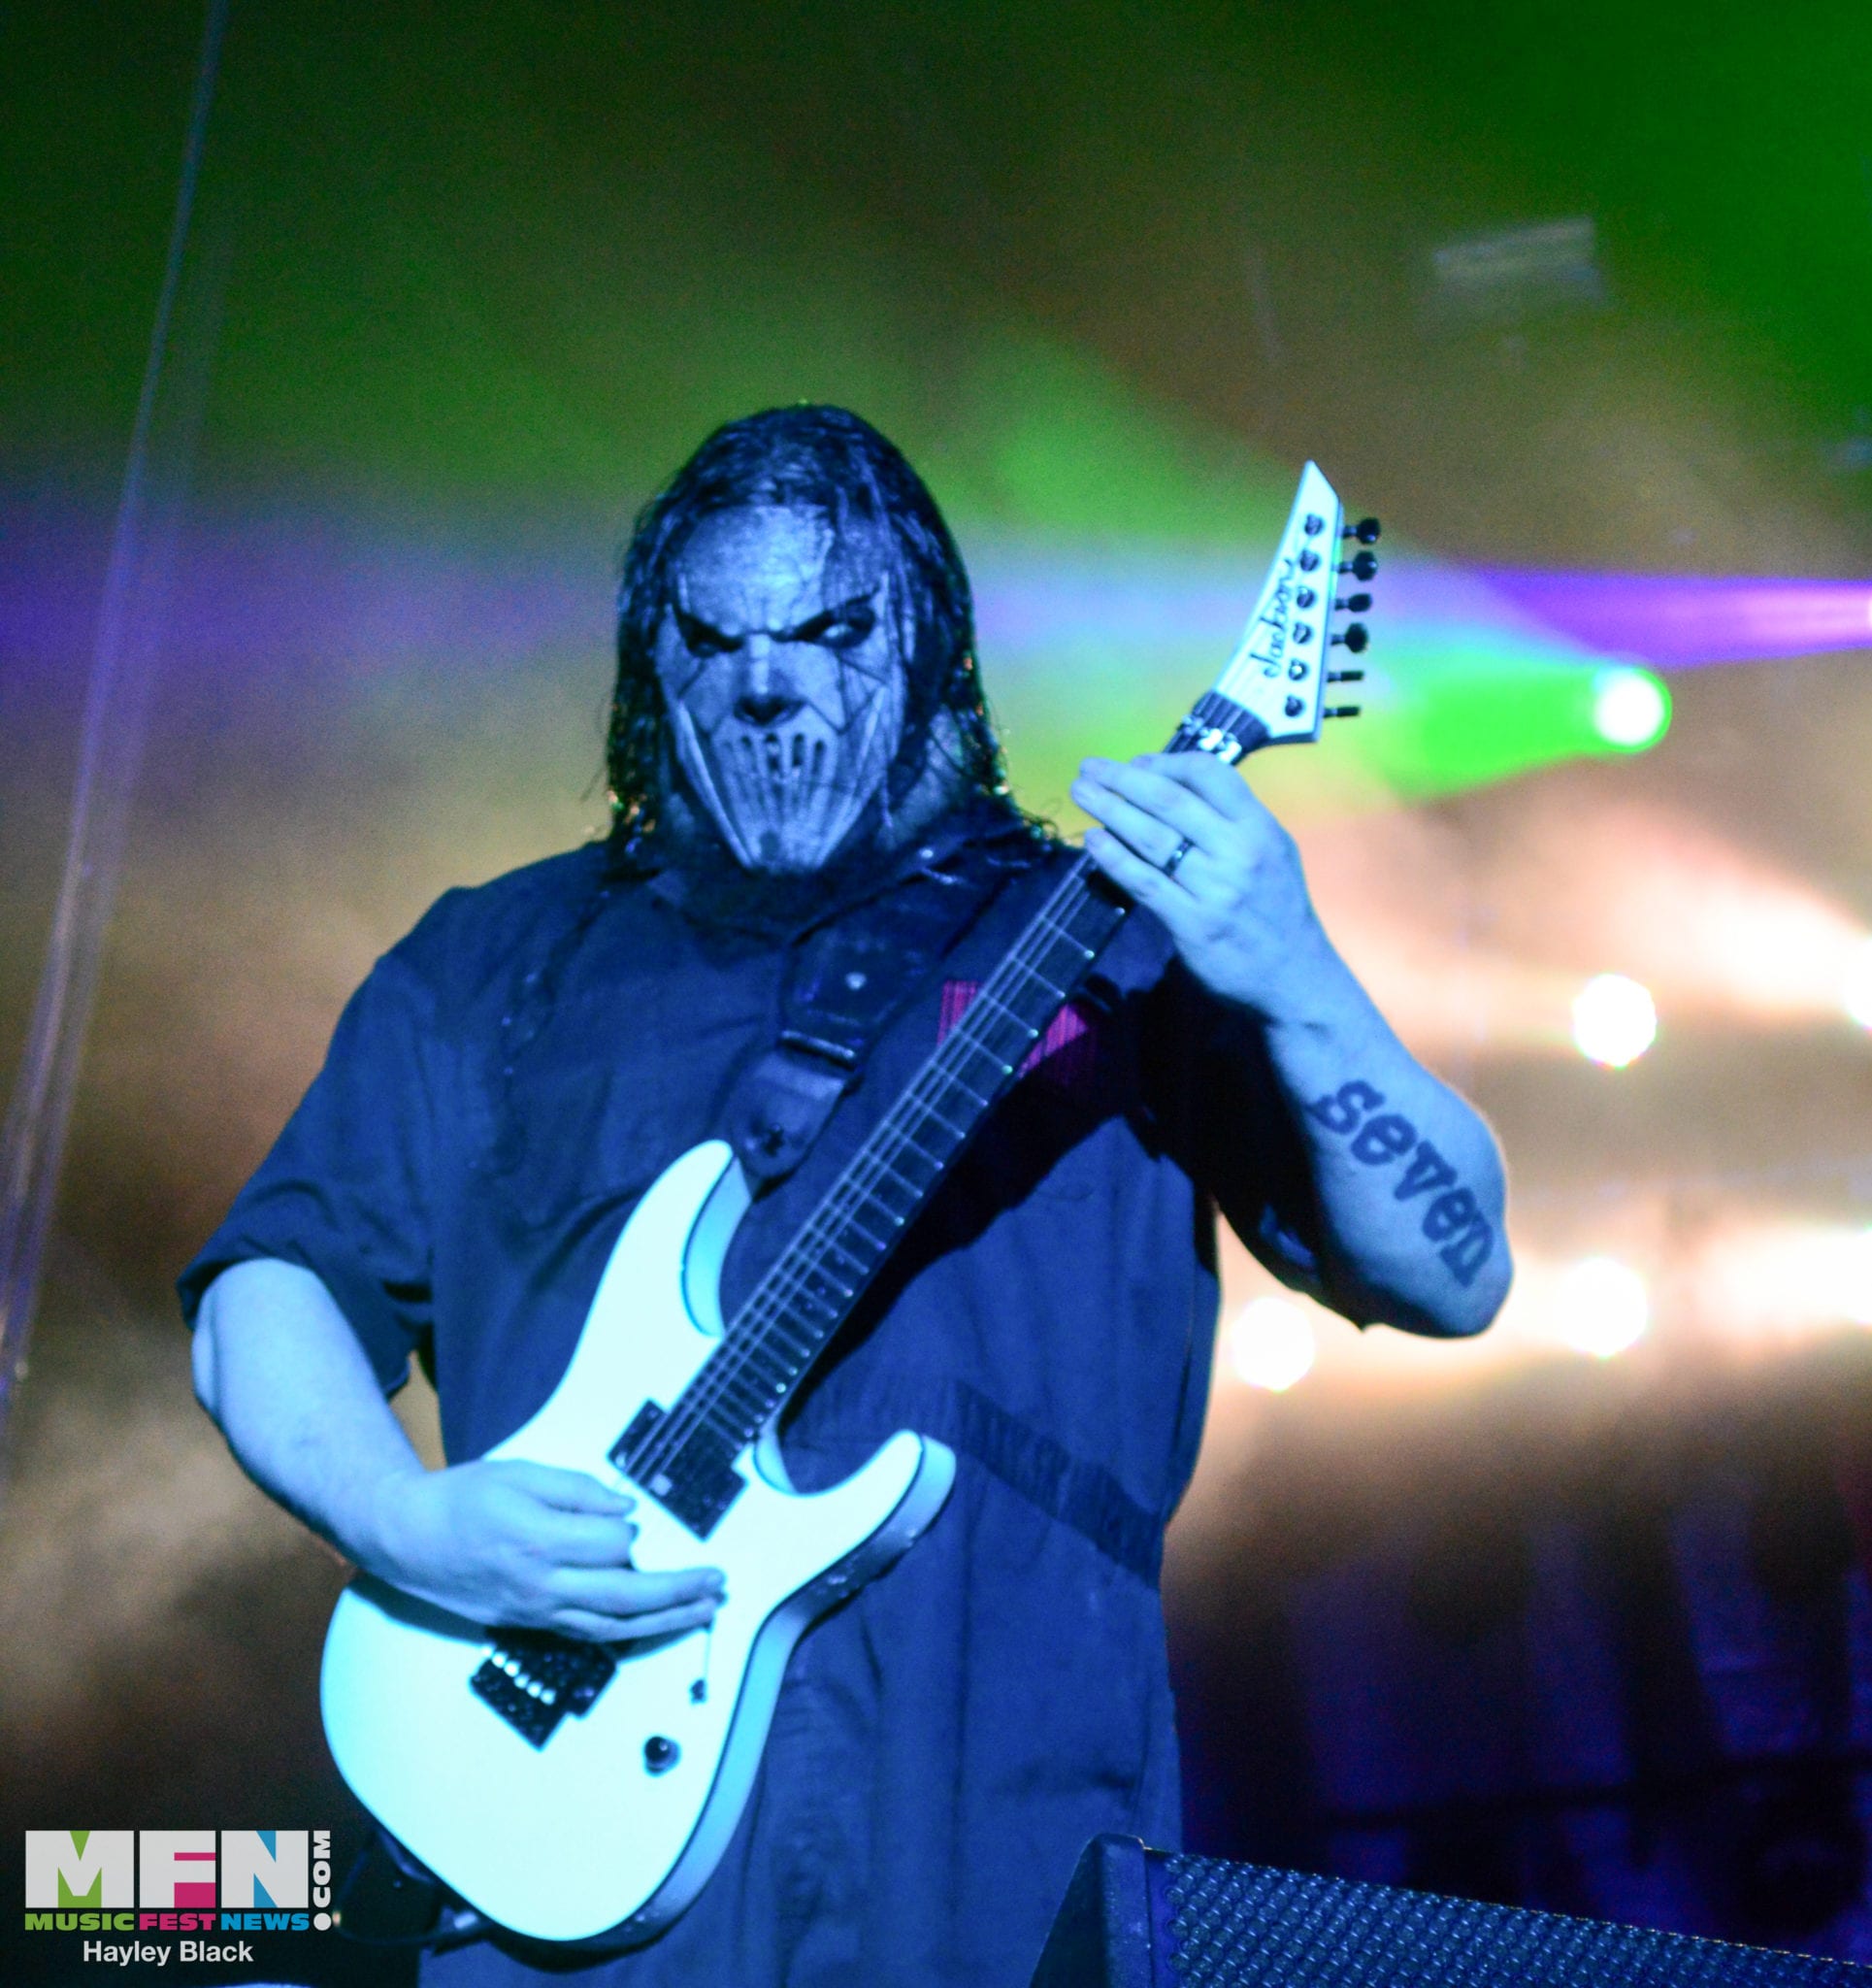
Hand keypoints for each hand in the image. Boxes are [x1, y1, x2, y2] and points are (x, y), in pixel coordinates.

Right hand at [363, 1457, 725, 1644]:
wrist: (408, 1539)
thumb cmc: (463, 1497)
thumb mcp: (518, 1473)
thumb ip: (576, 1489)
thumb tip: (627, 1511)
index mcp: (539, 1539)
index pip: (613, 1546)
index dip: (630, 1531)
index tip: (626, 1518)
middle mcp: (542, 1585)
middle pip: (624, 1599)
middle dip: (679, 1592)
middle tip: (719, 1582)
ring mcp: (536, 1611)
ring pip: (613, 1628)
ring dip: (666, 1621)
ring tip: (706, 1610)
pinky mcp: (531, 1623)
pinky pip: (590, 1634)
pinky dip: (630, 1632)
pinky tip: (658, 1624)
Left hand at [1071, 752, 1329, 1017]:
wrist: (1295, 979)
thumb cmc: (1277, 909)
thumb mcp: (1272, 851)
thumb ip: (1231, 820)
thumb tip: (1171, 786)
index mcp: (1259, 827)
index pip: (1209, 774)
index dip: (1166, 762)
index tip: (1136, 764)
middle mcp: (1239, 851)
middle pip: (1170, 801)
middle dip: (1123, 779)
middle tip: (1088, 768)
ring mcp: (1215, 889)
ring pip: (1152, 838)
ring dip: (1110, 810)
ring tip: (1081, 792)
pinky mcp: (1192, 924)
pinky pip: (1144, 882)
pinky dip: (1114, 857)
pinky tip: (1092, 841)